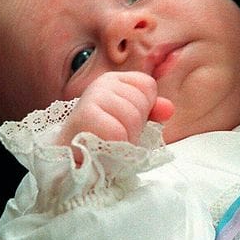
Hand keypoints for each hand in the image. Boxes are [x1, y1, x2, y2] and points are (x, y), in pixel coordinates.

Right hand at [57, 71, 172, 148]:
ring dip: (126, 138)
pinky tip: (103, 148)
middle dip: (135, 126)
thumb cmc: (103, 139)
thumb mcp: (130, 122)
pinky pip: (118, 132)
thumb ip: (150, 112)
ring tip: (110, 142)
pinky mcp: (86, 116)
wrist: (71, 159)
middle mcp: (101, 84)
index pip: (147, 86)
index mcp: (113, 80)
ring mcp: (92, 98)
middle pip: (141, 102)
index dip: (144, 109)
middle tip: (116, 136)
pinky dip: (116, 146)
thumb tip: (168, 109)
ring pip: (132, 117)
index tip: (125, 122)